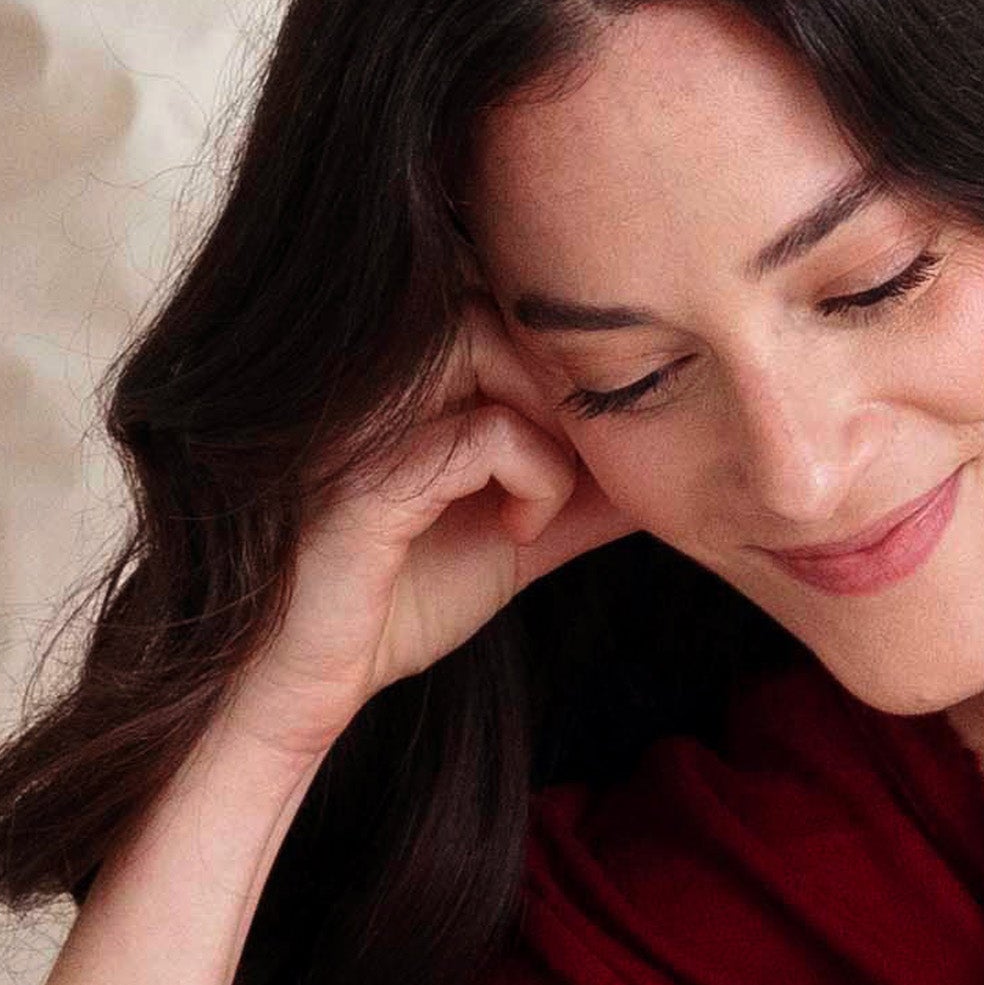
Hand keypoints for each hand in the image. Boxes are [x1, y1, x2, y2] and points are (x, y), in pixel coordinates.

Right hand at [221, 339, 631, 770]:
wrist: (302, 687)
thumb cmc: (392, 605)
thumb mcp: (517, 535)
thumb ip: (583, 491)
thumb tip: (681, 466)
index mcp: (399, 372)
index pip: (502, 297)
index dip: (568, 359)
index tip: (593, 443)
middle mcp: (370, 372)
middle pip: (499, 298)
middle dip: (569, 377)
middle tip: (588, 461)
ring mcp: (361, 414)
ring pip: (488, 339)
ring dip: (552, 417)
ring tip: (552, 492)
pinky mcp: (365, 474)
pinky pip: (484, 431)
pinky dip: (534, 477)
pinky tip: (519, 532)